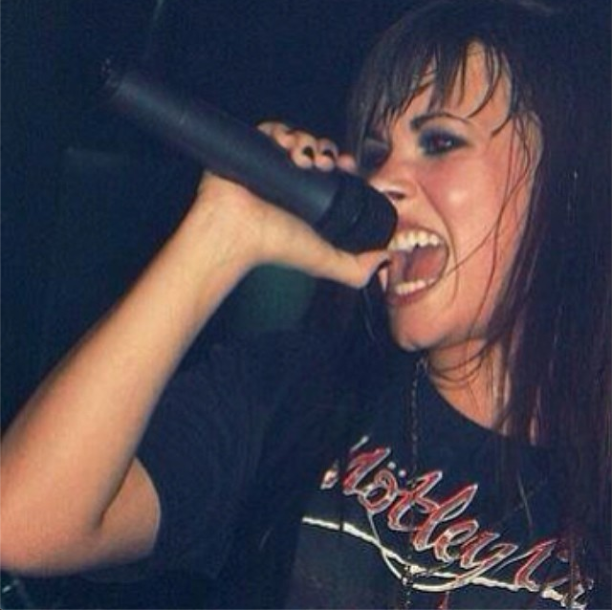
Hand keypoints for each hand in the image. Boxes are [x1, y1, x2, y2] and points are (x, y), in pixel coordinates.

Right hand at [189, 122, 388, 288]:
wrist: (238, 233)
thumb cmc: (275, 246)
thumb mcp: (324, 261)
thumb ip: (356, 269)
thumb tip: (385, 260)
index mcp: (311, 199)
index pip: (336, 173)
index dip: (346, 165)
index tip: (349, 167)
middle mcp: (293, 180)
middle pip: (321, 151)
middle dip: (328, 151)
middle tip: (327, 163)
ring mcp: (274, 163)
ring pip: (301, 138)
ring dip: (308, 141)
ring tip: (305, 158)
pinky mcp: (254, 149)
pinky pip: (274, 129)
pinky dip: (283, 131)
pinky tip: (286, 145)